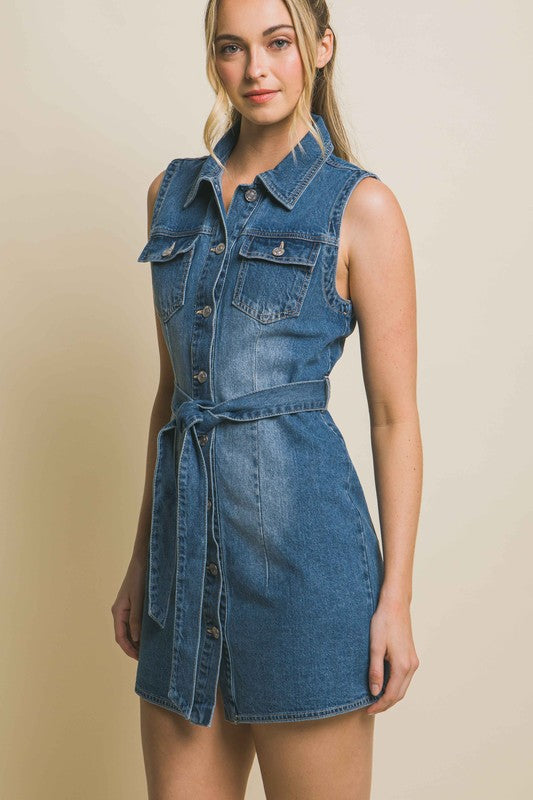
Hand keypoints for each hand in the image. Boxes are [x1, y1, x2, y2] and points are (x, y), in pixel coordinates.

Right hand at [111, 552, 146, 660]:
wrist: (142, 560)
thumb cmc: (140, 578)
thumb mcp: (139, 600)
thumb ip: (136, 619)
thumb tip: (136, 639)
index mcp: (118, 611)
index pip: (120, 637)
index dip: (129, 649)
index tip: (139, 659)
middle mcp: (119, 611)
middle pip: (123, 636)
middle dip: (133, 648)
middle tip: (146, 659)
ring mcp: (125, 608)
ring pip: (129, 630)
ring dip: (136, 640)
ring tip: (148, 650)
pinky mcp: (132, 604)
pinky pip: (133, 622)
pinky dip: (139, 631)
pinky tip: (149, 635)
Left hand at [365, 593, 418, 713]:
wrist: (395, 604)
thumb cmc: (383, 622)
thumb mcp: (375, 647)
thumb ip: (375, 671)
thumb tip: (375, 692)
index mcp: (403, 665)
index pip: (392, 694)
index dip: (380, 705)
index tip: (367, 710)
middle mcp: (412, 665)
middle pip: (400, 694)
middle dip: (386, 703)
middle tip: (370, 708)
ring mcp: (413, 660)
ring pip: (403, 686)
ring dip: (391, 695)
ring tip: (375, 698)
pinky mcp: (411, 655)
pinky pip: (404, 677)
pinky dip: (395, 685)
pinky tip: (384, 683)